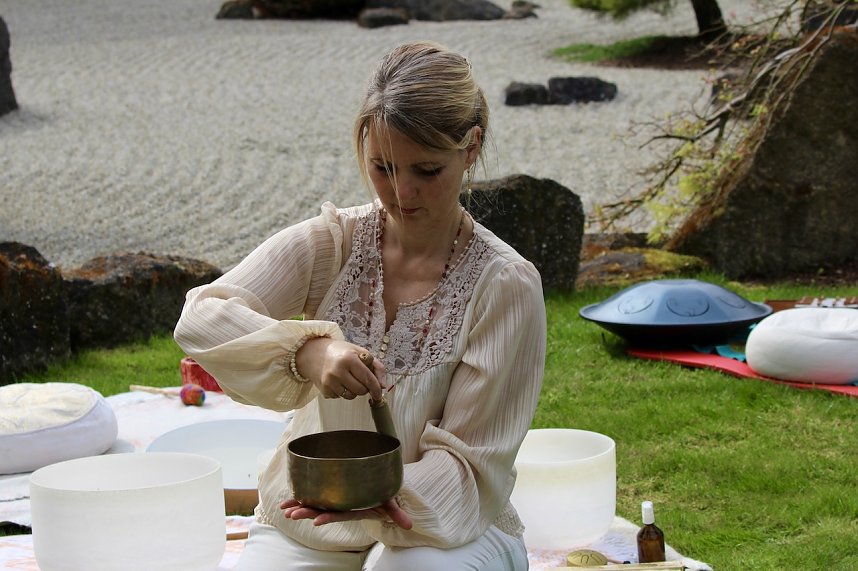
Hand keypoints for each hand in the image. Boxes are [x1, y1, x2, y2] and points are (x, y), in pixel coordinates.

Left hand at [280, 497, 412, 529]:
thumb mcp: (391, 504)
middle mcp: (343, 506)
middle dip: (306, 512)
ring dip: (299, 505)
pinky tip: (290, 497)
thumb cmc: (385, 497)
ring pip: (316, 504)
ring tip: (283, 509)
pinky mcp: (333, 492)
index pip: (341, 515)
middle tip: (290, 514)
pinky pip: (317, 494)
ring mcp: (337, 499)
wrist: (379, 493)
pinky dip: (303, 495)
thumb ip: (397, 514)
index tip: (315, 522)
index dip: (328, 517)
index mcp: (355, 509)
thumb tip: (409, 525)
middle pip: (323, 510)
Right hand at [295, 338, 386, 400]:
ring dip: (354, 391)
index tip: (379, 394)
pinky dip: (343, 392)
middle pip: (361, 390)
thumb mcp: (360, 352)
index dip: (376, 388)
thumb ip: (376, 367)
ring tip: (349, 378)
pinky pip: (341, 397)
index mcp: (349, 359)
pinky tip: (339, 381)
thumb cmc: (340, 351)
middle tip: (360, 378)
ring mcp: (329, 382)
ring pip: (351, 396)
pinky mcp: (324, 390)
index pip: (367, 378)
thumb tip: (383, 385)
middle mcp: (338, 371)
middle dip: (364, 387)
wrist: (314, 353)